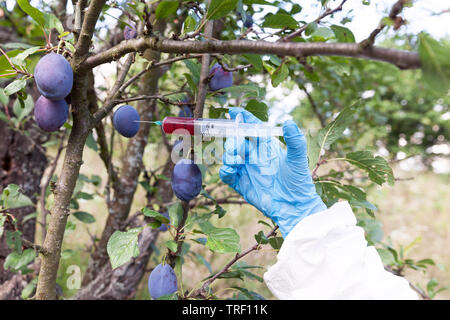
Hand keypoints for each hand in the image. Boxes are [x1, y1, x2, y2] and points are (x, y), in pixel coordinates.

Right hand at [219, 108, 326, 237]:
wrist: (294, 207)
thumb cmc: (299, 182)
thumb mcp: (298, 160)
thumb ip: (295, 141)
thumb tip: (289, 122)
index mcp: (268, 147)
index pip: (253, 128)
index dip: (244, 118)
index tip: (233, 111)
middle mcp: (255, 156)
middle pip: (238, 141)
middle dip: (233, 140)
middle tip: (236, 146)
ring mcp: (247, 169)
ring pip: (230, 156)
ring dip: (228, 154)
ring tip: (234, 159)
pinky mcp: (241, 184)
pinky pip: (227, 174)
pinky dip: (226, 170)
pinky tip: (231, 171)